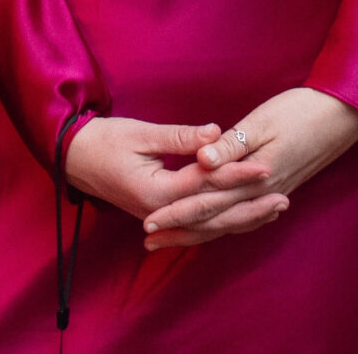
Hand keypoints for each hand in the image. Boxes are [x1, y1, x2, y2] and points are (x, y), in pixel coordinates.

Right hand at [64, 117, 277, 244]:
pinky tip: (244, 218)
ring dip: (242, 218)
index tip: (265, 165)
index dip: (236, 173)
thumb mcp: (141, 133)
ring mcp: (160, 217)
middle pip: (213, 213)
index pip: (205, 184)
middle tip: (283, 196)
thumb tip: (216, 134)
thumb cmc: (104, 141)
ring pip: (209, 224)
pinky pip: (198, 224)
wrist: (73, 158)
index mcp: (156, 192)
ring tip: (274, 210)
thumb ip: (180, 137)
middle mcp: (160, 212)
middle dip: (249, 204)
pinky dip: (223, 222)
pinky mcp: (161, 215)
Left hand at [146, 87, 357, 250]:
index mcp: (252, 177)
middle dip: (180, 230)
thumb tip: (201, 162)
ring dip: (199, 233)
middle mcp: (261, 194)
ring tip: (172, 240)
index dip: (175, 212)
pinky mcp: (279, 189)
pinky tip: (218, 229)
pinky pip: (247, 218)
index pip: (206, 201)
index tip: (148, 223)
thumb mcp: (262, 121)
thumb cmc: (300, 111)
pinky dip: (227, 227)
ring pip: (229, 223)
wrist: (342, 116)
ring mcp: (271, 195)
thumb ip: (231, 145)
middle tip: (149, 241)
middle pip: (214, 219)